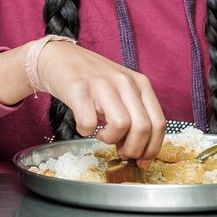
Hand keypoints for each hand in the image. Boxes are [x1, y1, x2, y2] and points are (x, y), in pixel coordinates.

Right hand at [36, 41, 165, 162]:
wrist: (58, 56)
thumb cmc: (91, 78)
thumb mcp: (121, 88)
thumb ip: (135, 112)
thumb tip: (142, 149)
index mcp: (140, 82)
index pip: (158, 123)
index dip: (152, 148)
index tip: (141, 159)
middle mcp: (124, 81)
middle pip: (143, 128)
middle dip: (133, 150)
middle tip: (120, 151)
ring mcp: (101, 83)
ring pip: (122, 125)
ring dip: (111, 140)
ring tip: (101, 135)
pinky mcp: (78, 88)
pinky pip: (89, 123)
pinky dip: (85, 131)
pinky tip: (83, 125)